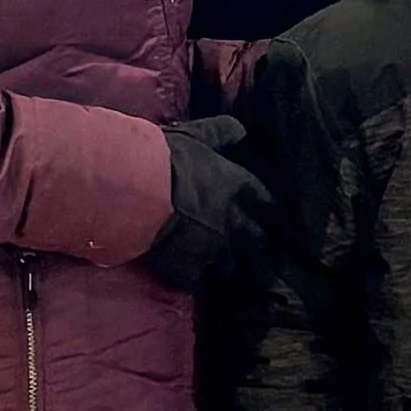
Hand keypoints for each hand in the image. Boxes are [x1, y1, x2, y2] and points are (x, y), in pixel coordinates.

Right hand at [145, 116, 271, 293]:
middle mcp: (230, 220)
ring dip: (232, 267)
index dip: (272, 212)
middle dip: (263, 248)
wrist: (132, 193)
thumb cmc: (161, 159)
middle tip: (268, 257)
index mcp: (234, 186)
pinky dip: (201, 281)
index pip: (266, 202)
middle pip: (258, 240)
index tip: (277, 220)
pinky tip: (198, 281)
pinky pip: (202, 281)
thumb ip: (218, 132)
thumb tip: (240, 129)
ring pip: (232, 265)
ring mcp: (212, 248)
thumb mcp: (192, 136)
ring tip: (232, 272)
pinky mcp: (189, 270)